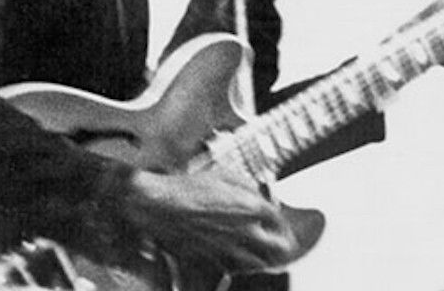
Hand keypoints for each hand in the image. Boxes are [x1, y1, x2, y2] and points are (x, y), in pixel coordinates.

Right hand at [122, 168, 298, 271]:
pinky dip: (242, 266)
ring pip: (260, 264)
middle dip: (284, 246)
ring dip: (265, 259)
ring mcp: (229, 249)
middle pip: (279, 249)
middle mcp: (244, 232)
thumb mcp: (222, 174)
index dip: (283, 222)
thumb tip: (258, 194)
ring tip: (265, 255)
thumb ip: (247, 185)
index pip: (280, 220)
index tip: (281, 223)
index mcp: (250, 208)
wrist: (159, 206)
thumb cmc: (186, 189)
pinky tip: (240, 259)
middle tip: (283, 244)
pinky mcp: (213, 260)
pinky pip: (237, 270)